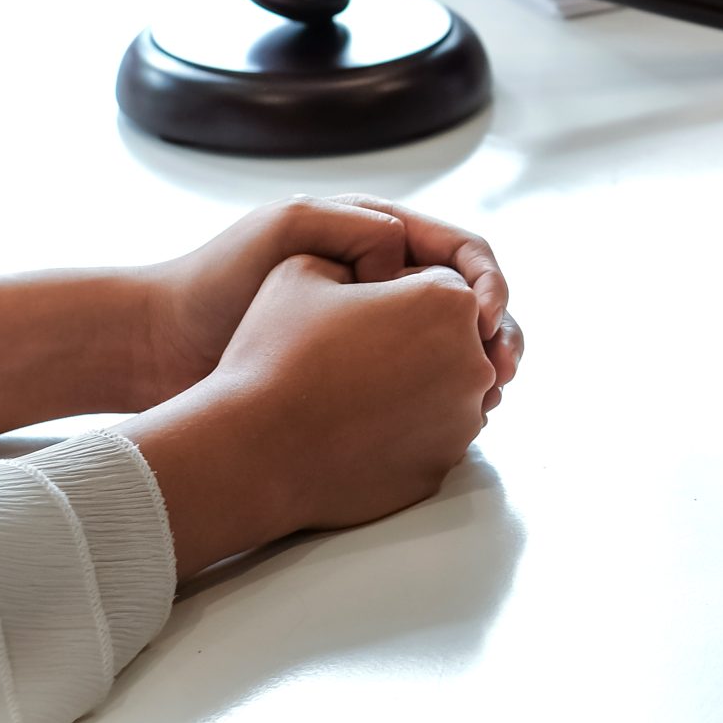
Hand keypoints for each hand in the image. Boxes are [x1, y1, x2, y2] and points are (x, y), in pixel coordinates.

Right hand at [121, 255, 499, 575]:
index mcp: (448, 303)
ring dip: (415, 382)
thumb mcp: (303, 270)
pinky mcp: (441, 468)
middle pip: (455, 336)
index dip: (397, 290)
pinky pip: (432, 435)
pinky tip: (356, 426)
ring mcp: (462, 422)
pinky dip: (405, 428)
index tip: (357, 307)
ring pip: (448, 387)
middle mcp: (472, 363)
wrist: (251, 450)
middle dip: (417, 336)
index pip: (441, 282)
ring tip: (353, 388)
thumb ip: (360, 254)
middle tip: (357, 348)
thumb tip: (383, 265)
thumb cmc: (274, 353)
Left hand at [136, 194, 523, 413]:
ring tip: (488, 397)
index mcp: (376, 237)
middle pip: (467, 301)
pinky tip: (451, 417)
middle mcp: (384, 281)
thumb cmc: (215, 280)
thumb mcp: (286, 230)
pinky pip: (421, 382)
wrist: (160, 344)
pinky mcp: (358, 376)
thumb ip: (353, 228)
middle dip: (497, 332)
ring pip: (452, 346)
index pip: (460, 250)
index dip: (485, 281)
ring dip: (479, 368)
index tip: (485, 317)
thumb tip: (407, 255)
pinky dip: (446, 397)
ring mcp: (373, 331)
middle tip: (502, 368)